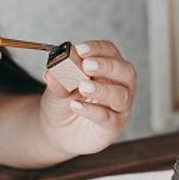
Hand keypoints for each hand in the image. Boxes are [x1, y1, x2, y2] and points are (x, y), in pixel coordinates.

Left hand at [39, 41, 135, 155]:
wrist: (57, 130)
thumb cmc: (62, 102)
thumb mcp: (56, 88)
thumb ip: (58, 79)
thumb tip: (53, 71)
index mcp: (107, 68)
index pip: (110, 52)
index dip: (97, 49)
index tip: (81, 49)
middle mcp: (119, 85)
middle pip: (125, 71)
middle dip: (107, 66)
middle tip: (87, 65)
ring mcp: (118, 106)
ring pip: (120, 95)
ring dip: (101, 89)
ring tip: (82, 87)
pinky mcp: (113, 126)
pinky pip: (108, 117)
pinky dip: (92, 110)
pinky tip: (76, 105)